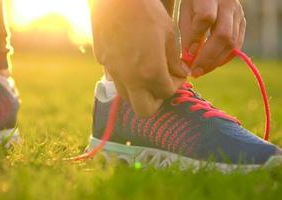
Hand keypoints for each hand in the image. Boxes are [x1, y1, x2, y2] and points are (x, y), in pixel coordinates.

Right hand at [90, 0, 187, 116]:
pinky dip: (127, 78)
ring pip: (127, 97)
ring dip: (140, 91)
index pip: (167, 93)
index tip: (179, 73)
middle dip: (157, 100)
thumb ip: (175, 60)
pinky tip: (132, 60)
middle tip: (162, 83)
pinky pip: (116, 79)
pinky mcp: (104, 63)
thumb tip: (179, 72)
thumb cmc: (146, 12)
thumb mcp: (169, 34)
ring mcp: (114, 72)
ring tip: (147, 72)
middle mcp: (130, 78)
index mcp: (150, 72)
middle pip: (145, 110)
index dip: (177, 84)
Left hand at [180, 0, 245, 76]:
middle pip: (223, 34)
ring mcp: (238, 14)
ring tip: (201, 71)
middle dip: (207, 57)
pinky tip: (211, 65)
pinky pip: (237, 44)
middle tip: (195, 72)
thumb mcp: (185, 13)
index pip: (205, 18)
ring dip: (215, 61)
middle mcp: (228, 4)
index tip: (186, 55)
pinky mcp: (243, 22)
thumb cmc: (194, 4)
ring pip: (232, 42)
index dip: (196, 39)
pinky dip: (224, 58)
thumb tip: (188, 60)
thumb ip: (187, 34)